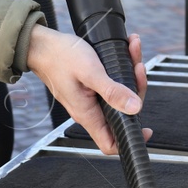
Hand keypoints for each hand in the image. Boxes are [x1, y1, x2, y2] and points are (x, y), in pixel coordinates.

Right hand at [27, 26, 151, 154]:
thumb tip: (135, 108)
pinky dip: (121, 66)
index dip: (130, 139)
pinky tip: (126, 49)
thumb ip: (112, 92)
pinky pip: (112, 81)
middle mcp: (90, 109)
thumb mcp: (90, 73)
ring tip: (133, 49)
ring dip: (130, 73)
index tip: (146, 129)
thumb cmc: (59, 57)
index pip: (110, 143)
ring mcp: (91, 97)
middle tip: (138, 68)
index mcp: (87, 114)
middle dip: (136, 89)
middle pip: (122, 112)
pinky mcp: (92, 85)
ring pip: (120, 93)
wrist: (42, 44)